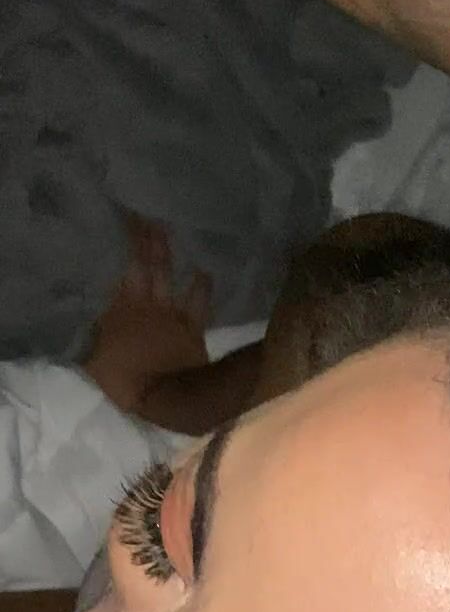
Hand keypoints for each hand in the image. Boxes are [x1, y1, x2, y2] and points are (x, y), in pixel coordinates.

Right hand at [83, 214, 211, 414]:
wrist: (166, 397)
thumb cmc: (125, 380)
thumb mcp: (94, 360)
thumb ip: (92, 338)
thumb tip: (83, 325)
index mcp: (121, 308)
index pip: (124, 267)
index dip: (127, 242)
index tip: (126, 217)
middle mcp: (146, 303)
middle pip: (148, 264)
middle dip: (147, 238)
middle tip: (147, 214)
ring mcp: (171, 314)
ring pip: (168, 276)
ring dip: (167, 253)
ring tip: (166, 229)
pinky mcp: (192, 329)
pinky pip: (198, 302)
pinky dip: (201, 286)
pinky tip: (204, 271)